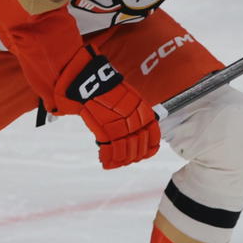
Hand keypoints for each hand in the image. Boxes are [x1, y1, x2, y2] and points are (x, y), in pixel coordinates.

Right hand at [60, 48, 160, 168]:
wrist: (89, 80)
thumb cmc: (106, 88)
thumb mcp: (128, 97)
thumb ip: (135, 113)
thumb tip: (138, 127)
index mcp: (143, 111)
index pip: (153, 136)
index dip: (150, 148)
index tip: (146, 153)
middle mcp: (135, 120)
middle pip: (139, 146)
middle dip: (133, 155)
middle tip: (127, 159)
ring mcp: (120, 126)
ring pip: (126, 151)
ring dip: (121, 159)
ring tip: (116, 161)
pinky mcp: (105, 130)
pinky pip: (110, 150)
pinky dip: (108, 159)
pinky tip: (106, 161)